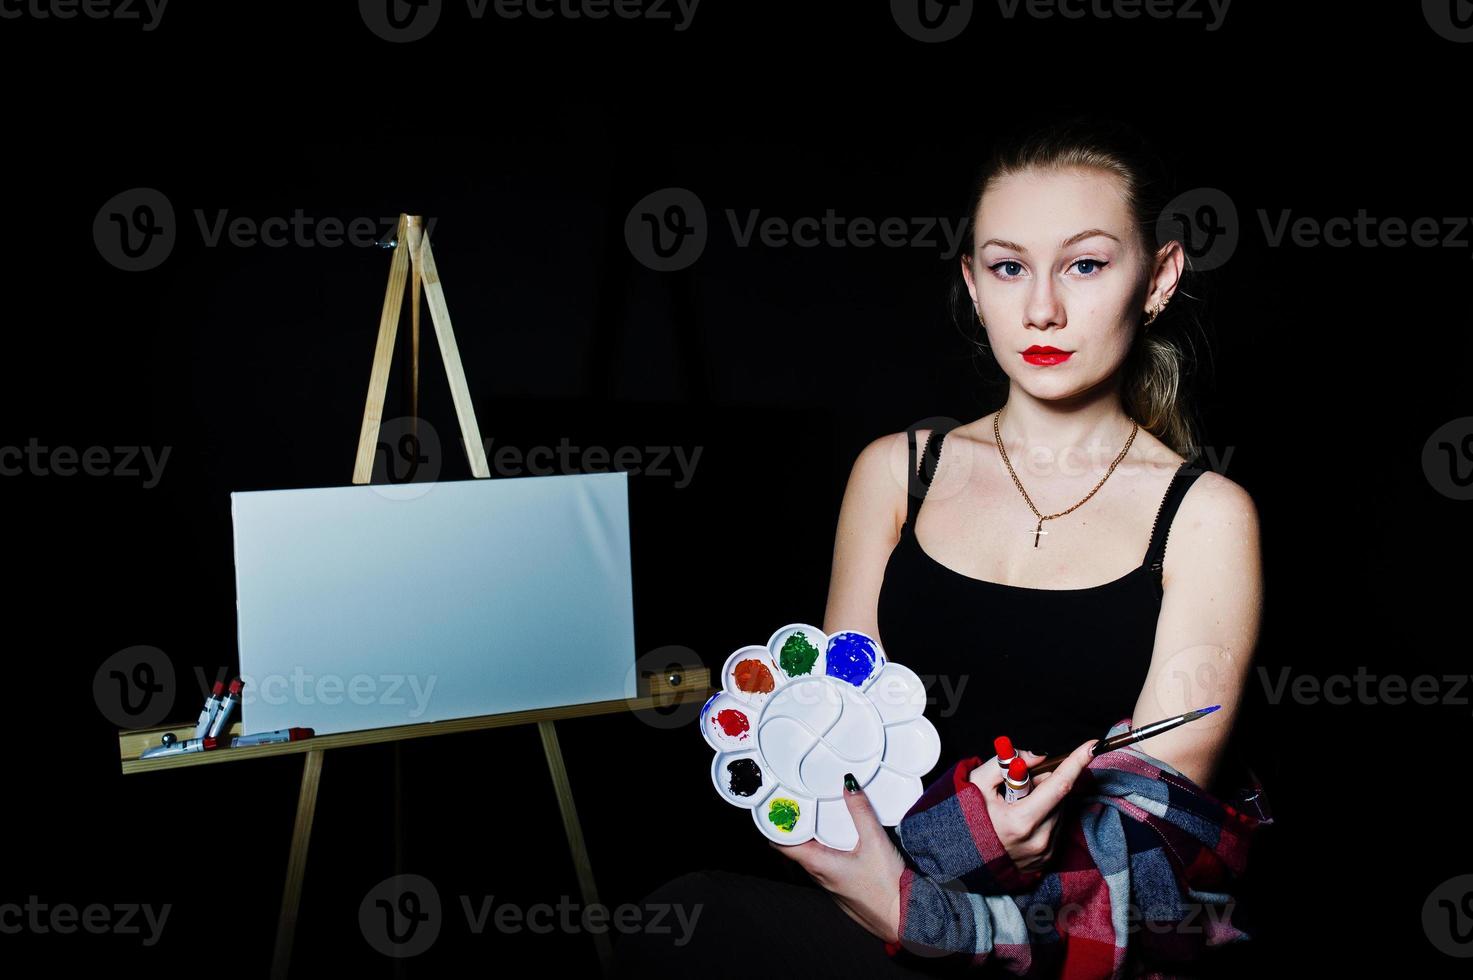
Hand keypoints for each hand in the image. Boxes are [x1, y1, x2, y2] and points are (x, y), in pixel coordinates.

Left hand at [768, 773, 906, 944]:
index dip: (778, 824)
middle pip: (796, 847)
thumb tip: (849, 787)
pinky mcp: (840, 886)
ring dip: (813, 836)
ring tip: (820, 814)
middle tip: (802, 802)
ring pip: (811, 855)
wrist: (904, 919)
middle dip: (797, 824)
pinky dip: (826, 848)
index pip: (782, 844)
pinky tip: (841, 838)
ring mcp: (828, 883)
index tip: (780, 805)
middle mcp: (818, 875)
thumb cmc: (887, 888)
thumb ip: (861, 812)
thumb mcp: (875, 842)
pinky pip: (825, 864)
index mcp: (818, 864)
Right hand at [968, 739, 1097, 874]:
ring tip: (1015, 805)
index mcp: (1021, 821)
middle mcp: (1038, 839)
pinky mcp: (1045, 860)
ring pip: (1059, 812)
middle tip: (1018, 784)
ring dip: (1045, 800)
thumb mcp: (977, 783)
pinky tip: (1021, 819)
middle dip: (1045, 781)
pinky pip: (1055, 828)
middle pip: (1059, 796)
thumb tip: (1039, 756)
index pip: (1059, 785)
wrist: (957, 859)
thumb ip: (1007, 762)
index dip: (1076, 762)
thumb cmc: (966, 818)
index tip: (1092, 745)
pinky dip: (1044, 816)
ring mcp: (1043, 852)